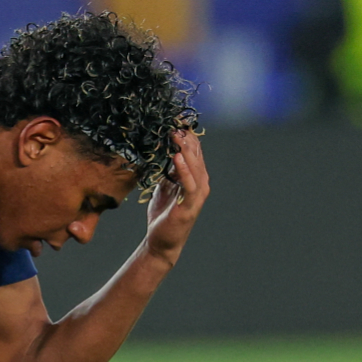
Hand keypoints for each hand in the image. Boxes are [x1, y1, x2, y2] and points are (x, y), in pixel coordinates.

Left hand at [144, 129, 210, 265]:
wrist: (161, 241)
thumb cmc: (163, 215)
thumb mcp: (164, 187)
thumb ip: (167, 171)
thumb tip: (164, 153)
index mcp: (195, 177)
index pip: (194, 151)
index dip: (186, 136)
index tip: (175, 121)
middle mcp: (200, 183)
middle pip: (196, 156)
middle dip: (186, 139)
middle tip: (175, 123)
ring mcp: (197, 195)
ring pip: (195, 167)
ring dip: (185, 150)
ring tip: (176, 136)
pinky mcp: (189, 206)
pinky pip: (189, 184)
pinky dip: (184, 170)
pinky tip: (176, 158)